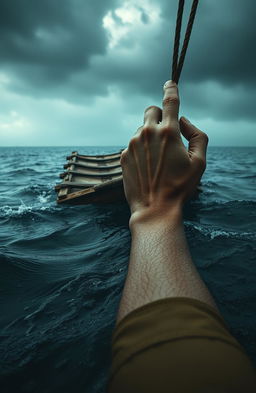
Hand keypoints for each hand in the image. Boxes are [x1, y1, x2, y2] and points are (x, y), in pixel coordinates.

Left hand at [120, 80, 208, 223]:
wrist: (154, 208)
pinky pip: (132, 144)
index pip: (170, 102)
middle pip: (150, 110)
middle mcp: (147, 133)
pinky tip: (146, 167)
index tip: (169, 83)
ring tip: (157, 160)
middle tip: (165, 132)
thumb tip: (184, 122)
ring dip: (149, 136)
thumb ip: (197, 136)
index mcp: (168, 132)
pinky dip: (140, 149)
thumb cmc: (180, 187)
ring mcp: (132, 144)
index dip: (171, 89)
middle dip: (158, 116)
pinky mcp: (123, 155)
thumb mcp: (199, 162)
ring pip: (141, 129)